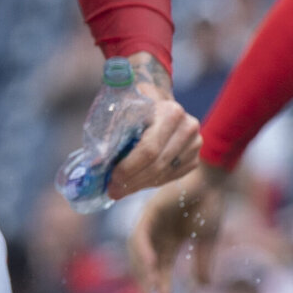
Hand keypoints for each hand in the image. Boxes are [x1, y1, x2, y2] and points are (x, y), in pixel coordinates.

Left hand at [107, 55, 203, 195]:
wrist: (159, 101)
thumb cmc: (136, 104)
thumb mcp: (122, 108)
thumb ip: (112, 133)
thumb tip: (97, 165)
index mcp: (169, 112)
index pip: (149, 149)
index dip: (129, 167)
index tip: (111, 178)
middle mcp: (187, 128)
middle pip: (157, 164)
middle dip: (132, 180)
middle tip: (113, 190)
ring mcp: (194, 144)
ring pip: (164, 173)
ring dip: (140, 184)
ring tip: (120, 189)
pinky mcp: (194, 158)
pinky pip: (171, 177)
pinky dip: (151, 182)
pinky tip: (135, 183)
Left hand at [129, 163, 229, 292]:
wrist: (213, 182)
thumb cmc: (211, 205)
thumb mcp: (207, 239)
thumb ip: (203, 260)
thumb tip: (203, 285)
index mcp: (171, 237)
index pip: (162, 264)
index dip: (161, 281)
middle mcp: (158, 230)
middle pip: (145, 258)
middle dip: (145, 277)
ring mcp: (152, 219)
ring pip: (137, 247)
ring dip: (142, 267)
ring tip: (149, 285)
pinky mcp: (151, 210)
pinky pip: (140, 232)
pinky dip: (143, 249)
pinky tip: (150, 264)